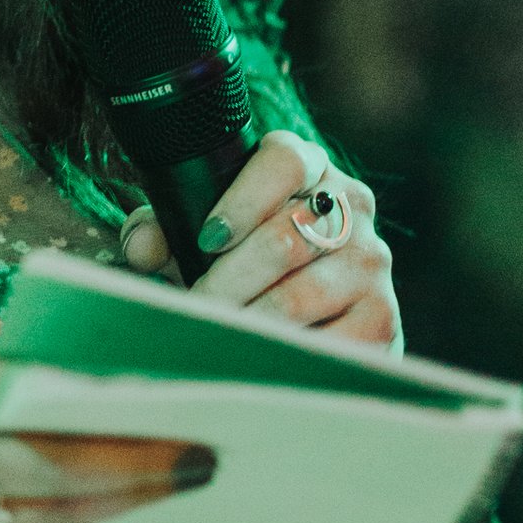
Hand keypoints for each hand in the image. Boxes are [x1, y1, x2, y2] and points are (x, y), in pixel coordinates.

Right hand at [0, 308, 211, 522]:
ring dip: (121, 498)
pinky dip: (72, 508)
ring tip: (181, 475)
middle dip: (139, 466)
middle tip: (205, 454)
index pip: (33, 402)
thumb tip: (59, 372)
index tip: (172, 401)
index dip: (108, 411)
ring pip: (53, 512)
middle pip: (58, 471)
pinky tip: (118, 492)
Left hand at [117, 130, 399, 351]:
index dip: (241, 200)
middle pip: (285, 237)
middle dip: (225, 281)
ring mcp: (371, 265)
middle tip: (193, 310)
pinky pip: (328, 343)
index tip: (206, 239)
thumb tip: (141, 247)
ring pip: (299, 295)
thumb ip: (165, 232)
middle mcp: (352, 209)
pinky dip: (283, 356)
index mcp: (311, 171)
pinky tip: (256, 362)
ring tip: (212, 339)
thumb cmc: (249, 267)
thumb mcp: (204, 238)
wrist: (318, 320)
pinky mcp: (381, 319)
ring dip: (247, 323)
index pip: (286, 161)